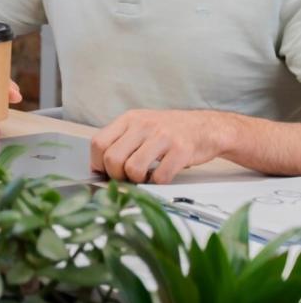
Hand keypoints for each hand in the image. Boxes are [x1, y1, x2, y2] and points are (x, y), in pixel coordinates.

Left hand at [90, 109, 233, 183]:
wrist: (205, 127)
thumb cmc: (168, 131)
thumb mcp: (139, 126)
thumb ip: (119, 141)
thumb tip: (97, 168)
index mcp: (128, 119)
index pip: (98, 143)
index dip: (97, 163)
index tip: (104, 172)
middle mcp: (143, 125)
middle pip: (112, 158)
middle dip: (116, 175)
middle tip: (126, 177)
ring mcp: (162, 136)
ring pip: (133, 169)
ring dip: (136, 180)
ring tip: (144, 177)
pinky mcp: (181, 150)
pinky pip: (159, 177)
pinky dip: (157, 183)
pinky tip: (160, 176)